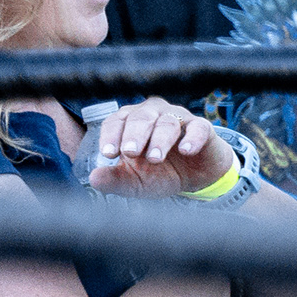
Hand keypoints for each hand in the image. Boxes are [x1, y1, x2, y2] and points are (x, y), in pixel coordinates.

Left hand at [82, 100, 239, 198]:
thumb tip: (93, 178)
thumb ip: (115, 179)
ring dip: (160, 139)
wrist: (196, 179)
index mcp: (132, 123)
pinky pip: (198, 127)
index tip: (108, 153)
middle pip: (141, 117)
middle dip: (134, 134)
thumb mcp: (135, 182)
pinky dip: (192, 138)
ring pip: (168, 122)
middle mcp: (154, 114)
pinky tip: (185, 151)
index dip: (112, 135)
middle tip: (130, 152)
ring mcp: (180, 119)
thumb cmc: (160, 174)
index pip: (117, 121)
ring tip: (155, 158)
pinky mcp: (203, 128)